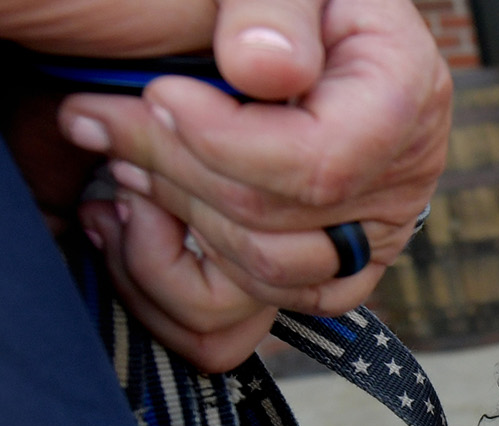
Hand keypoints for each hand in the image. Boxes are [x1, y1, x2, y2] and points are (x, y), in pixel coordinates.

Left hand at [58, 0, 449, 359]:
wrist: (300, 29)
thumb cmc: (286, 1)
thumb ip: (272, 7)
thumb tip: (260, 69)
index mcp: (403, 101)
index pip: (319, 165)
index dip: (225, 144)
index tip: (157, 93)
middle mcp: (399, 184)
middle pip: (276, 224)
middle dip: (171, 172)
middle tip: (95, 116)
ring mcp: (367, 240)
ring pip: (262, 278)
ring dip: (171, 225)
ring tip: (118, 161)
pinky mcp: (328, 274)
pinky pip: (253, 319)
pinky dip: (180, 283)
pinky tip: (138, 220)